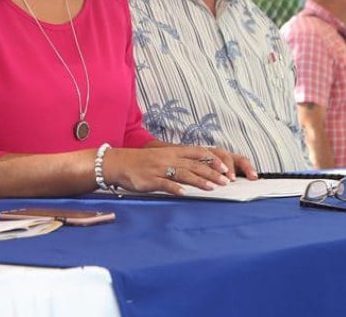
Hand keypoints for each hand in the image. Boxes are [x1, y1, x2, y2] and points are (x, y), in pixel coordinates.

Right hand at [103, 145, 256, 195]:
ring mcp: (159, 169)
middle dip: (211, 173)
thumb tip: (199, 168)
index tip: (225, 168)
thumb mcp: (162, 156)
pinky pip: (164, 184)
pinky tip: (184, 193)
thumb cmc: (143, 162)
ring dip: (199, 181)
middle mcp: (168, 158)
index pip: (197, 153)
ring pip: (183, 174)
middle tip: (226, 181)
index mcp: (172, 152)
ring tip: (212, 188)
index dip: (212, 160)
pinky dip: (175, 188)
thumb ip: (179, 161)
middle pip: (194, 165)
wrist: (119, 163)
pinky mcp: (150, 180)